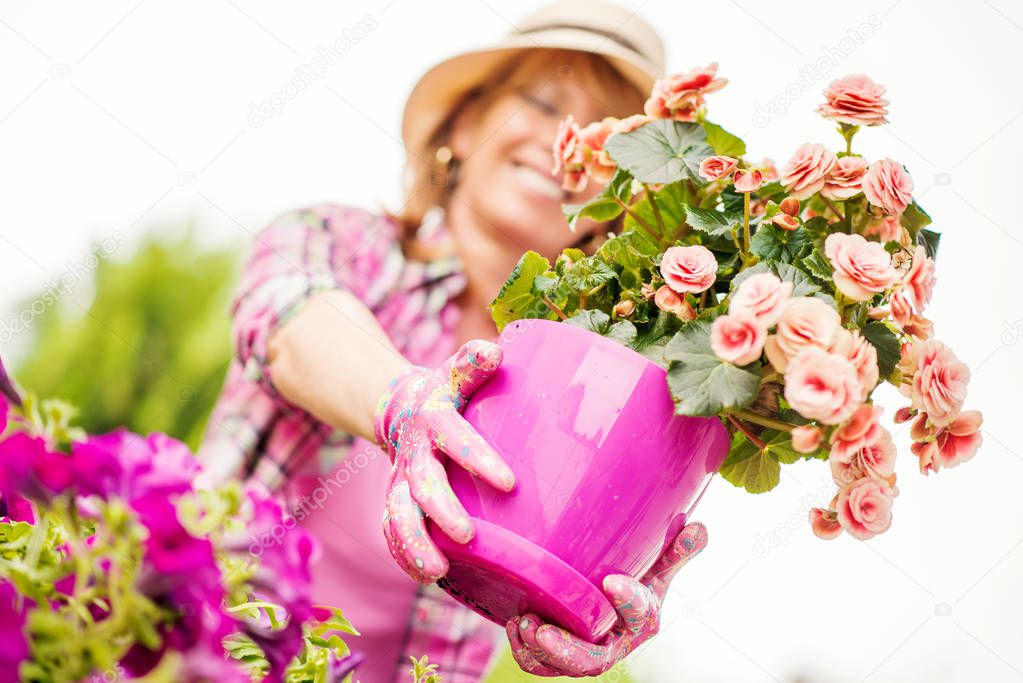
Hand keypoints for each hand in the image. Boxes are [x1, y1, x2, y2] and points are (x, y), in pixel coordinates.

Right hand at [375, 340, 514, 582]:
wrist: (403, 409)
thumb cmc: (448, 392)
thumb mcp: (457, 372)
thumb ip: (473, 362)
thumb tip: (495, 352)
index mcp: (434, 419)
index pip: (455, 437)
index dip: (479, 458)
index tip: (509, 483)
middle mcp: (414, 452)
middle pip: (423, 484)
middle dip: (442, 511)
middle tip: (468, 536)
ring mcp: (401, 480)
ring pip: (399, 514)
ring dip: (415, 543)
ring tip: (437, 570)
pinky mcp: (397, 500)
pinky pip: (393, 531)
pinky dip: (405, 554)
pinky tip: (427, 575)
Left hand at [506, 522, 707, 676]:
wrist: (609, 600)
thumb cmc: (635, 579)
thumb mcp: (656, 566)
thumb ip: (674, 550)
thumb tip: (698, 526)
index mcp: (642, 621)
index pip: (642, 617)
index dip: (630, 601)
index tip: (612, 581)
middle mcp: (615, 644)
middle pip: (595, 660)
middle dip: (569, 650)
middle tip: (545, 632)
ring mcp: (586, 654)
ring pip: (562, 667)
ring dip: (540, 650)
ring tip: (524, 621)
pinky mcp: (559, 658)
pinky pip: (540, 665)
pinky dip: (525, 651)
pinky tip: (515, 624)